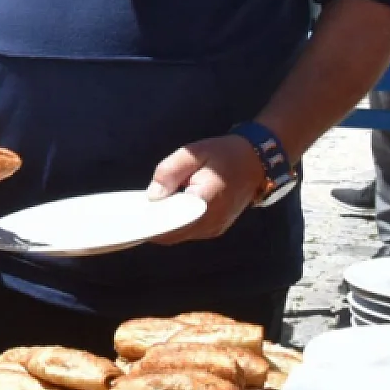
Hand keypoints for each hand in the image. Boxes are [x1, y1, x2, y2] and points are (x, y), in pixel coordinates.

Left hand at [147, 134, 266, 242]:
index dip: (150, 224)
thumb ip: (170, 172)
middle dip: (152, 226)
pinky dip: (176, 226)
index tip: (132, 217)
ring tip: (148, 209)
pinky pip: (189, 232)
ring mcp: (215, 228)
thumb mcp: (193, 153)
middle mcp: (211, 222)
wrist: (256, 162)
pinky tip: (166, 211)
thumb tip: (152, 195)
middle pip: (172, 235)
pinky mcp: (216, 228)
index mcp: (205, 202)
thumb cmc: (223, 155)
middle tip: (135, 212)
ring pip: (180, 236)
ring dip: (164, 226)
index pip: (171, 224)